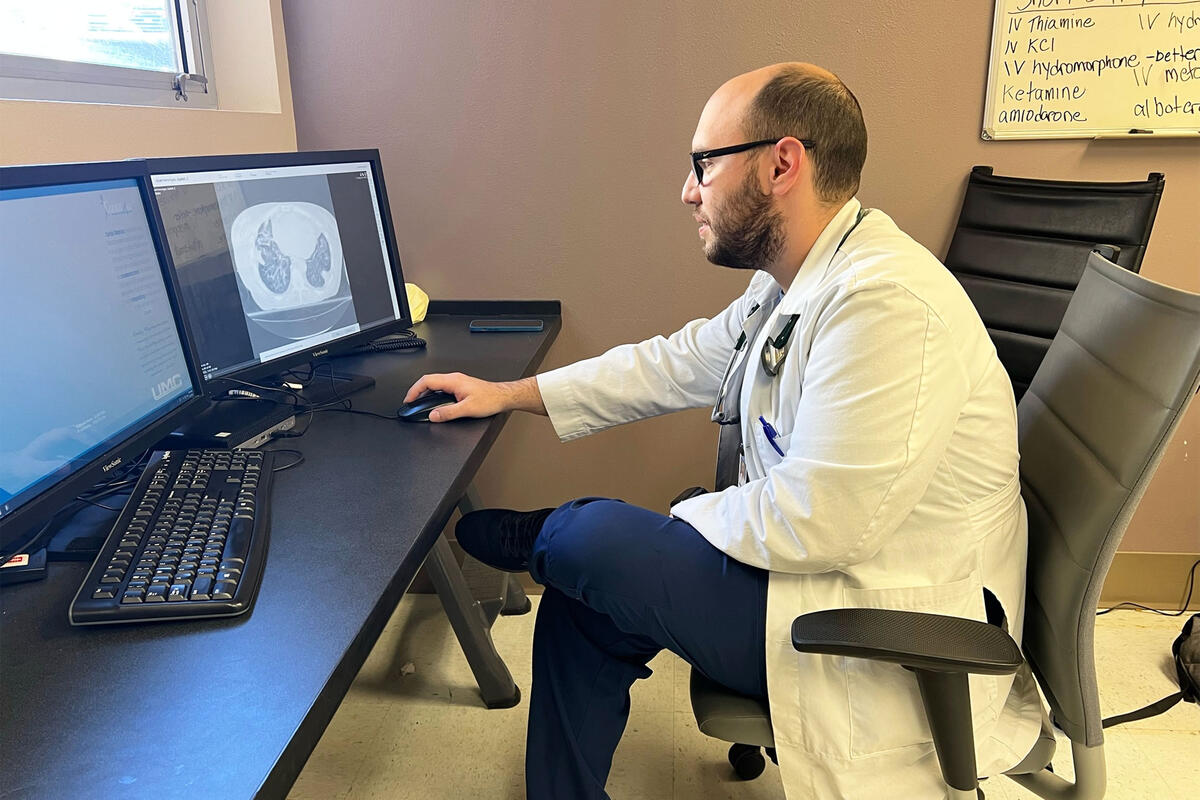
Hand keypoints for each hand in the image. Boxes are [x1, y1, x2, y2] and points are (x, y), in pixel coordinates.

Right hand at [403, 373, 544, 422]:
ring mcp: (457, 382)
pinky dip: (434, 394)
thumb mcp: (467, 409)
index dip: (414, 390)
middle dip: (417, 392)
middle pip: (428, 381)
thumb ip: (448, 413)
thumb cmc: (490, 400)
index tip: (409, 400)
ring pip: (435, 384)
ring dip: (425, 393)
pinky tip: (434, 403)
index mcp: (453, 381)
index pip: (426, 381)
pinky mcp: (461, 386)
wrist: (503, 397)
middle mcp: (454, 379)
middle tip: (411, 403)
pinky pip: (442, 388)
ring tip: (420, 404)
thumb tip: (433, 416)